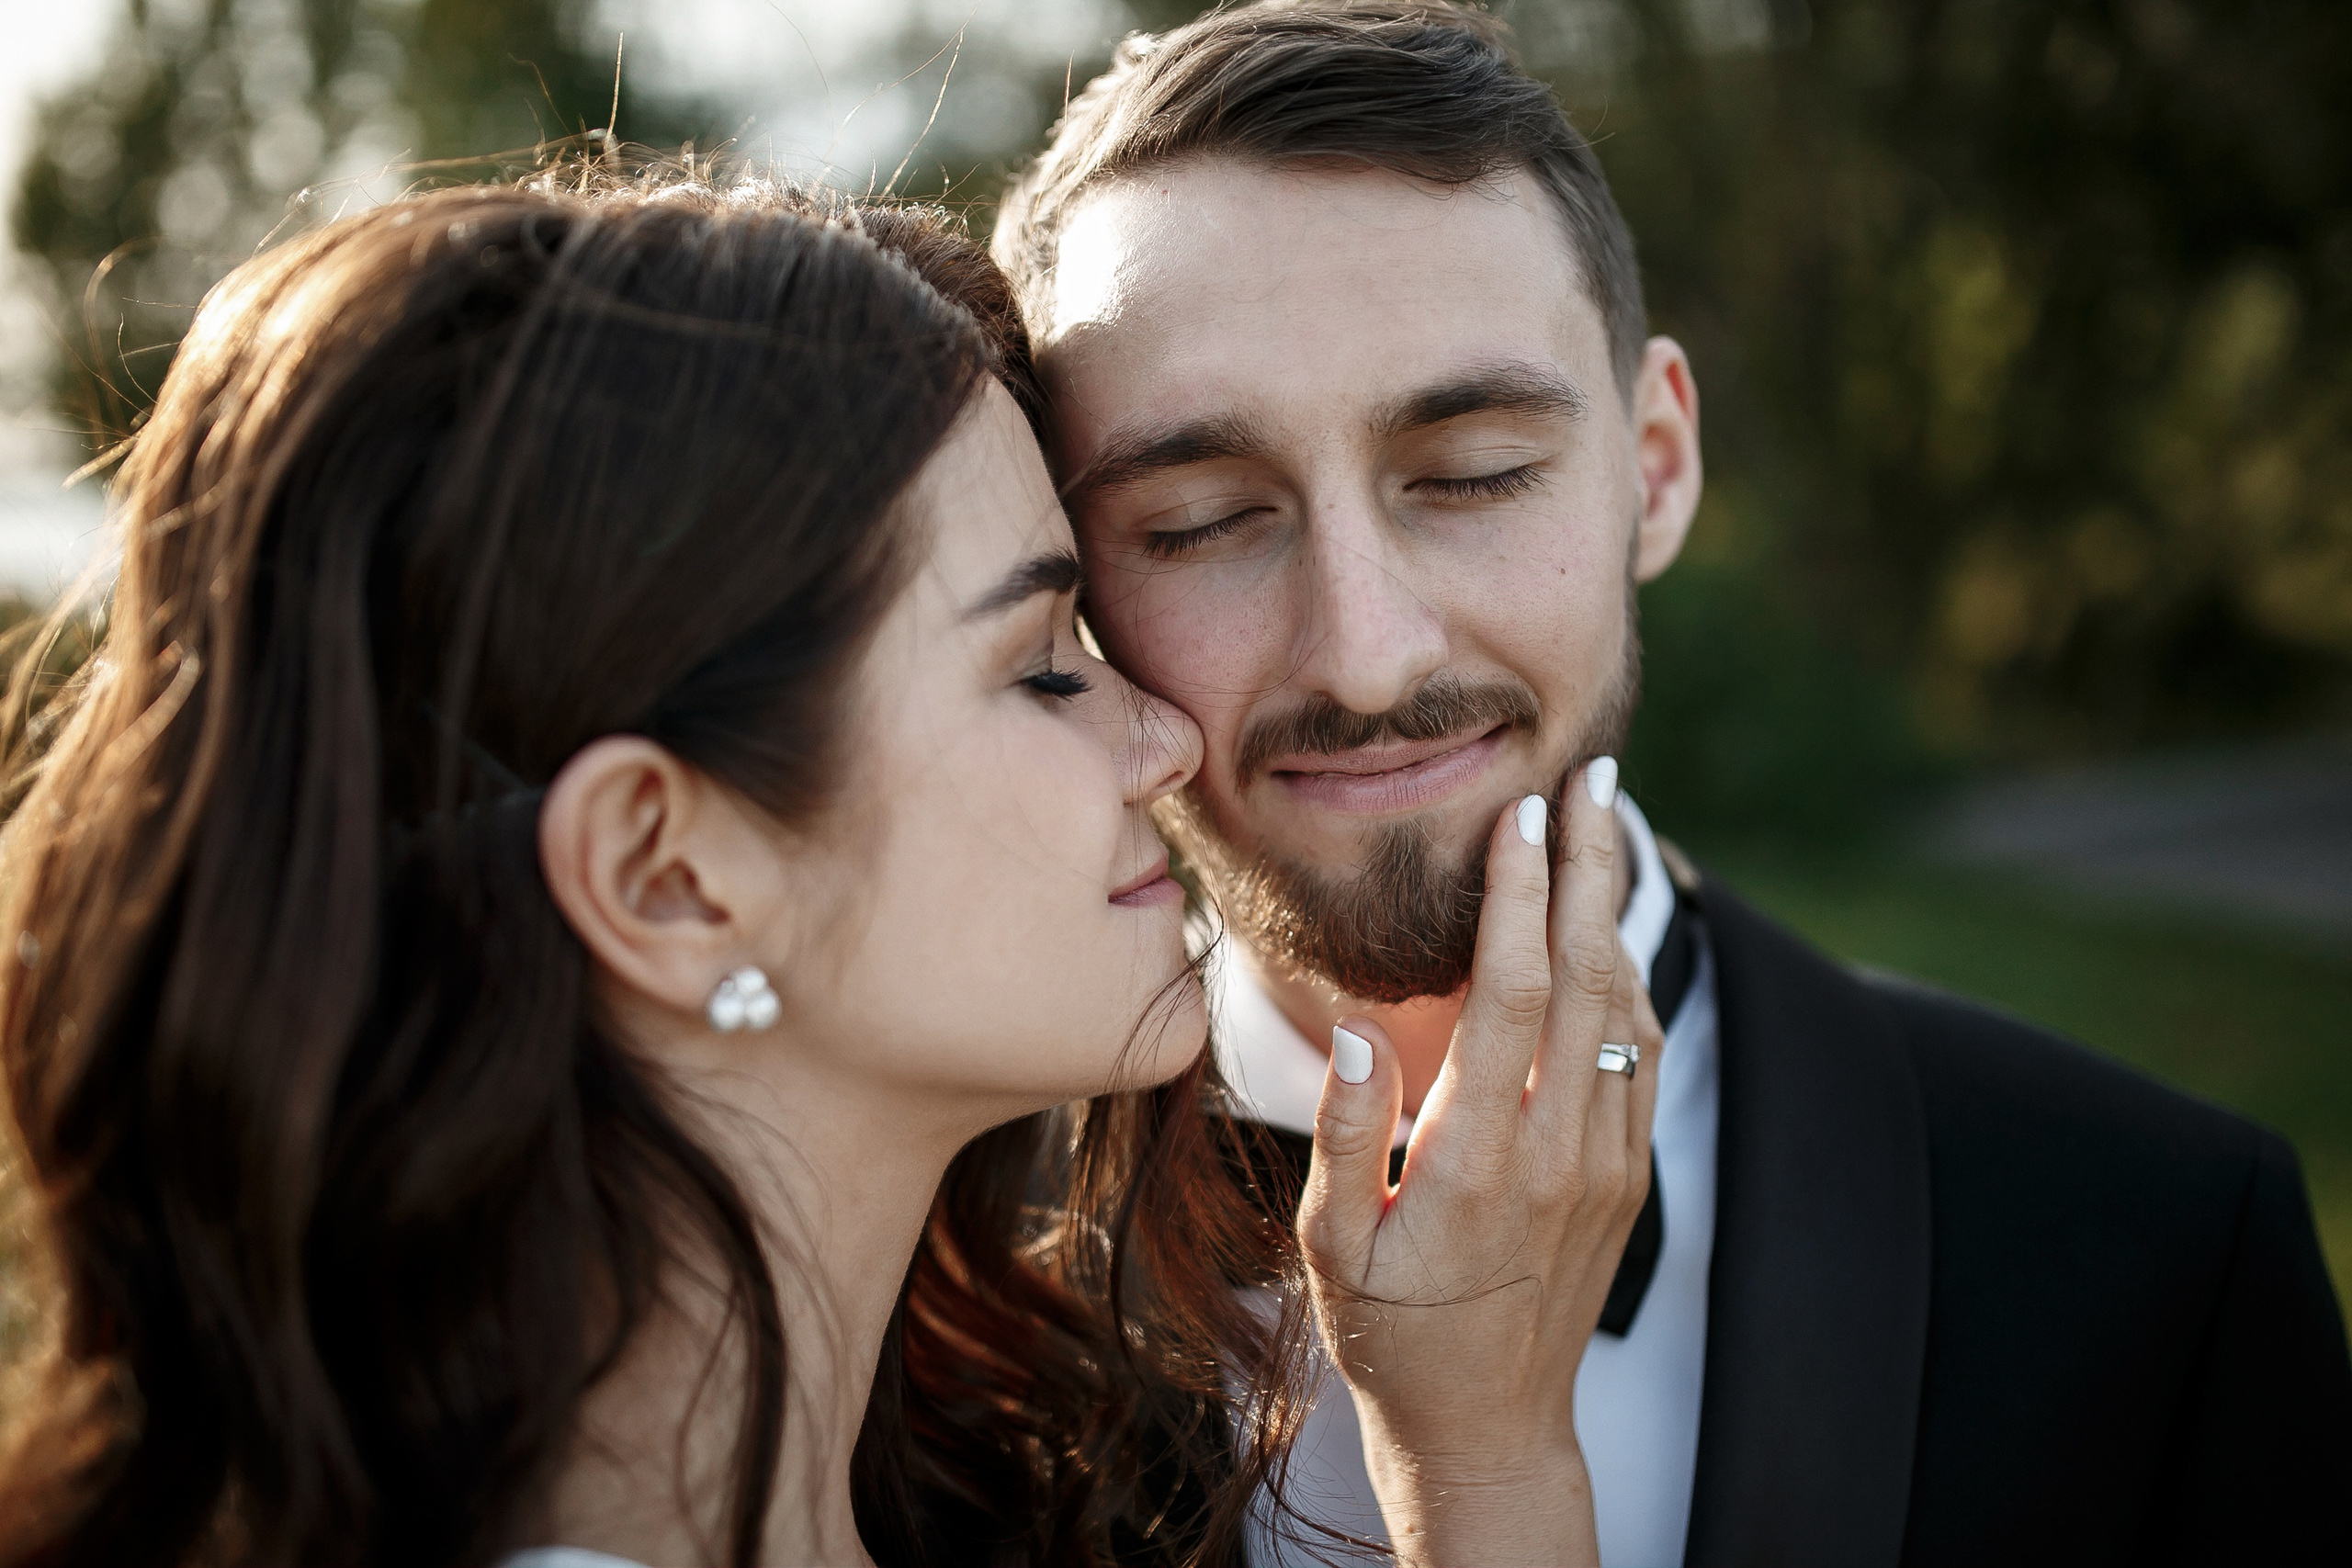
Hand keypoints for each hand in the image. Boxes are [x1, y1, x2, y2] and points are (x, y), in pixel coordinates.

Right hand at [1296, 762, 1664, 1567]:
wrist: (1489, 1432)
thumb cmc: (1393, 1336)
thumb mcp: (1332, 1252)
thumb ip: (1344, 1138)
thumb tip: (1360, 1030)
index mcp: (1478, 1159)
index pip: (1514, 992)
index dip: (1522, 894)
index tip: (1522, 814)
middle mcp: (1559, 1151)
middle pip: (1590, 976)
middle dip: (1592, 866)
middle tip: (1594, 776)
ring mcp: (1606, 1165)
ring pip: (1628, 1010)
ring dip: (1619, 913)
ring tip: (1607, 829)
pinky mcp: (1629, 1180)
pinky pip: (1642, 1059)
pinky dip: (1632, 982)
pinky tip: (1613, 938)